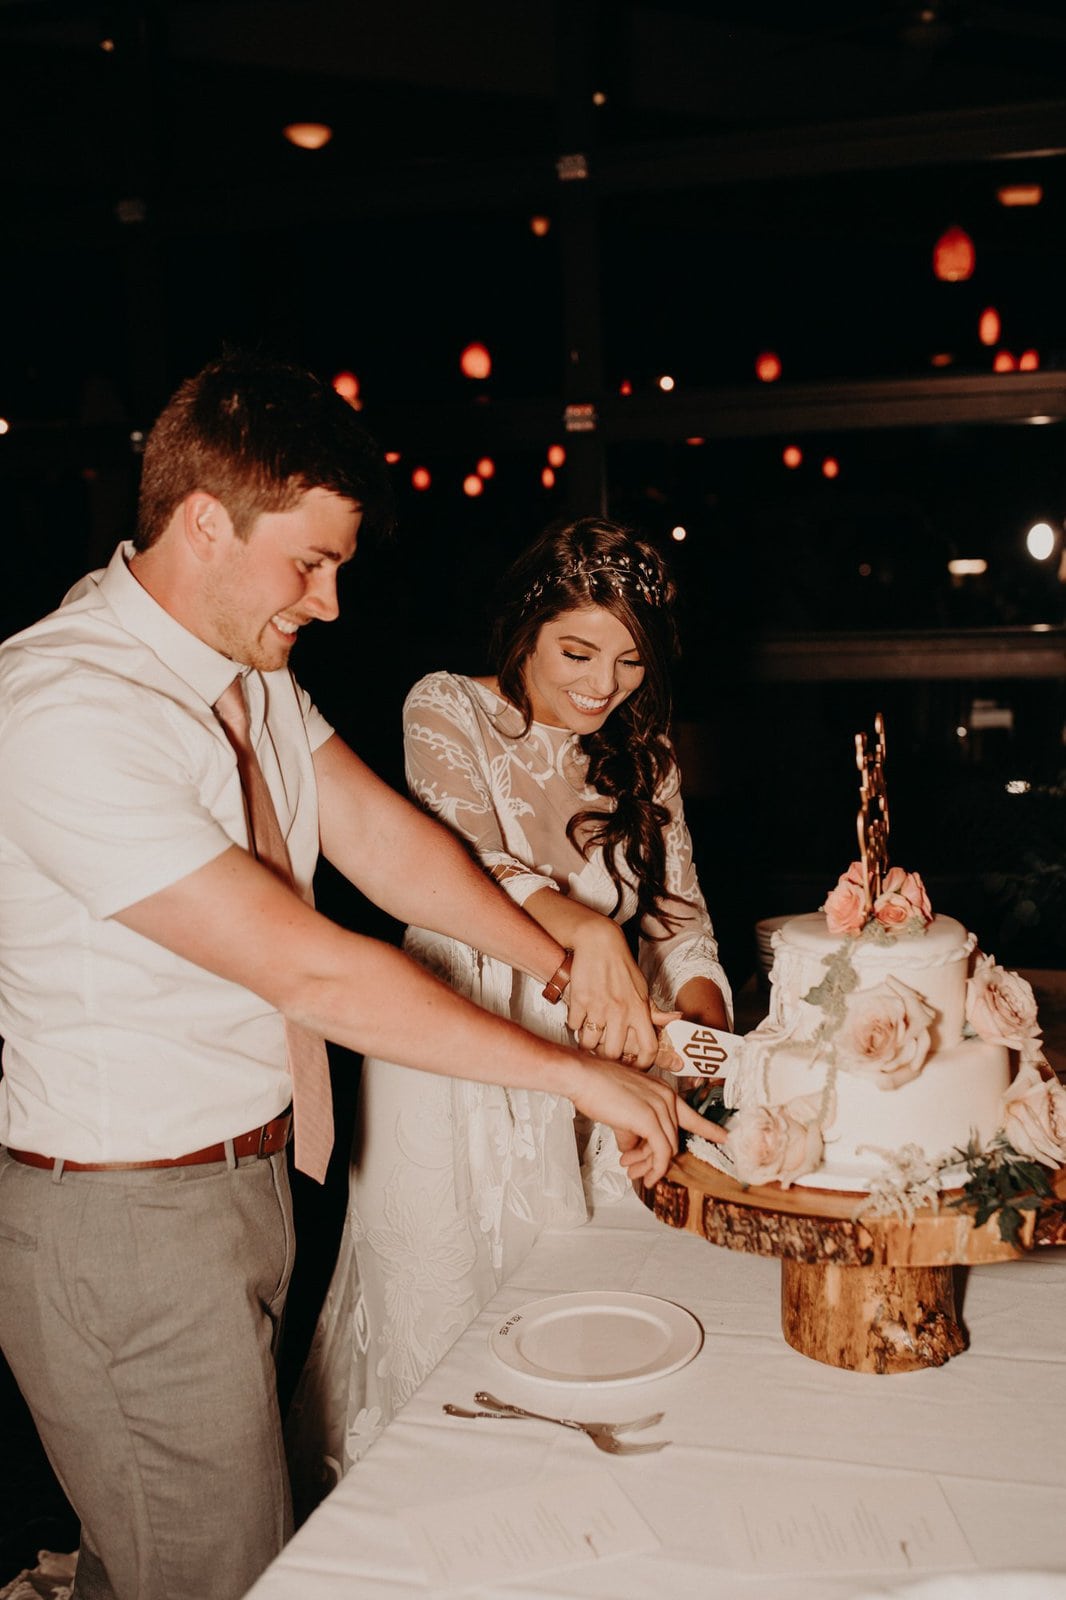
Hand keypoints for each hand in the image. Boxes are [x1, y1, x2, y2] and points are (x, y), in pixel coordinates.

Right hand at [566, 920, 658, 1067]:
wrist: (599, 943)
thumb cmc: (622, 966)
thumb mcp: (643, 988)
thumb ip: (655, 1011)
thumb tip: (675, 1020)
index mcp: (639, 1010)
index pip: (648, 1047)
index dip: (643, 1064)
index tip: (635, 1066)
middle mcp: (620, 1011)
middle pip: (614, 1053)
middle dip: (607, 1058)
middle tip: (604, 1052)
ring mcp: (599, 1007)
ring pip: (590, 1044)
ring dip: (587, 1044)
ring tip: (589, 1038)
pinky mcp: (580, 1001)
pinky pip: (574, 1026)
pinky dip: (575, 1027)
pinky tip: (579, 1020)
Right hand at [566, 1059, 726, 1187]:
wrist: (581, 1075)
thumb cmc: (596, 1087)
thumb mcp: (622, 1108)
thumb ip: (634, 1129)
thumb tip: (633, 1150)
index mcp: (662, 1091)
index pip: (691, 1114)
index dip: (709, 1128)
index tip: (725, 1137)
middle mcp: (666, 1097)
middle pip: (673, 1138)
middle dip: (654, 1158)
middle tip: (633, 1167)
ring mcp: (660, 1107)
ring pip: (667, 1147)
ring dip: (650, 1164)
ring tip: (630, 1169)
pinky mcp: (649, 1119)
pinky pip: (661, 1152)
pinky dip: (655, 1167)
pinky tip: (646, 1176)